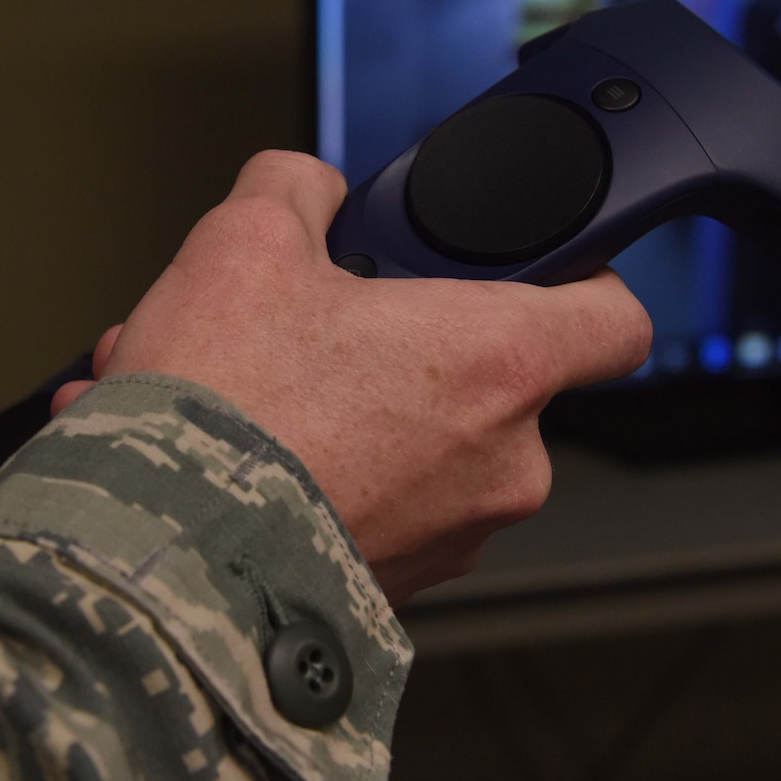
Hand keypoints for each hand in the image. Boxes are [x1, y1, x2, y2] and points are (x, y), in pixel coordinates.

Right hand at [52, 151, 649, 605]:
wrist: (165, 567)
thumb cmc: (226, 414)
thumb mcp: (244, 243)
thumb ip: (296, 189)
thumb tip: (305, 190)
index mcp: (499, 361)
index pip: (616, 319)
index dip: (584, 280)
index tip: (544, 271)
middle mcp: (503, 461)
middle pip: (478, 377)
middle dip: (385, 347)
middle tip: (303, 331)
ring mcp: (455, 537)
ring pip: (405, 445)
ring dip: (325, 412)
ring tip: (227, 394)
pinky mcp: (397, 590)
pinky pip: (364, 505)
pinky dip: (303, 474)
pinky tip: (216, 449)